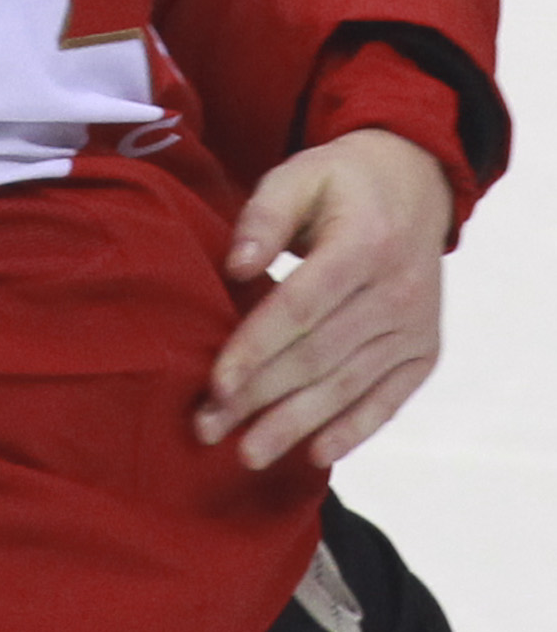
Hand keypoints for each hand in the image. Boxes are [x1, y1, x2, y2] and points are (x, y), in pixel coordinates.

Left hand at [197, 130, 454, 470]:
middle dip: (260, 397)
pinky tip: (316, 455)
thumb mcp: (297, 176)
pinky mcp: (424, 351)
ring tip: (248, 452)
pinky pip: (389, 399)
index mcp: (365, 243)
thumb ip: (262, 217)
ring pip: (348, 385)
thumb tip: (234, 267)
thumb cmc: (340, 182)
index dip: (256, 348)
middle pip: (319, 355)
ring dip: (296, 424)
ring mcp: (416, 327)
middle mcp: (398, 291)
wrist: (415, 186)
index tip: (216, 383)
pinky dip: (354, 430)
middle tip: (208, 427)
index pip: (301, 307)